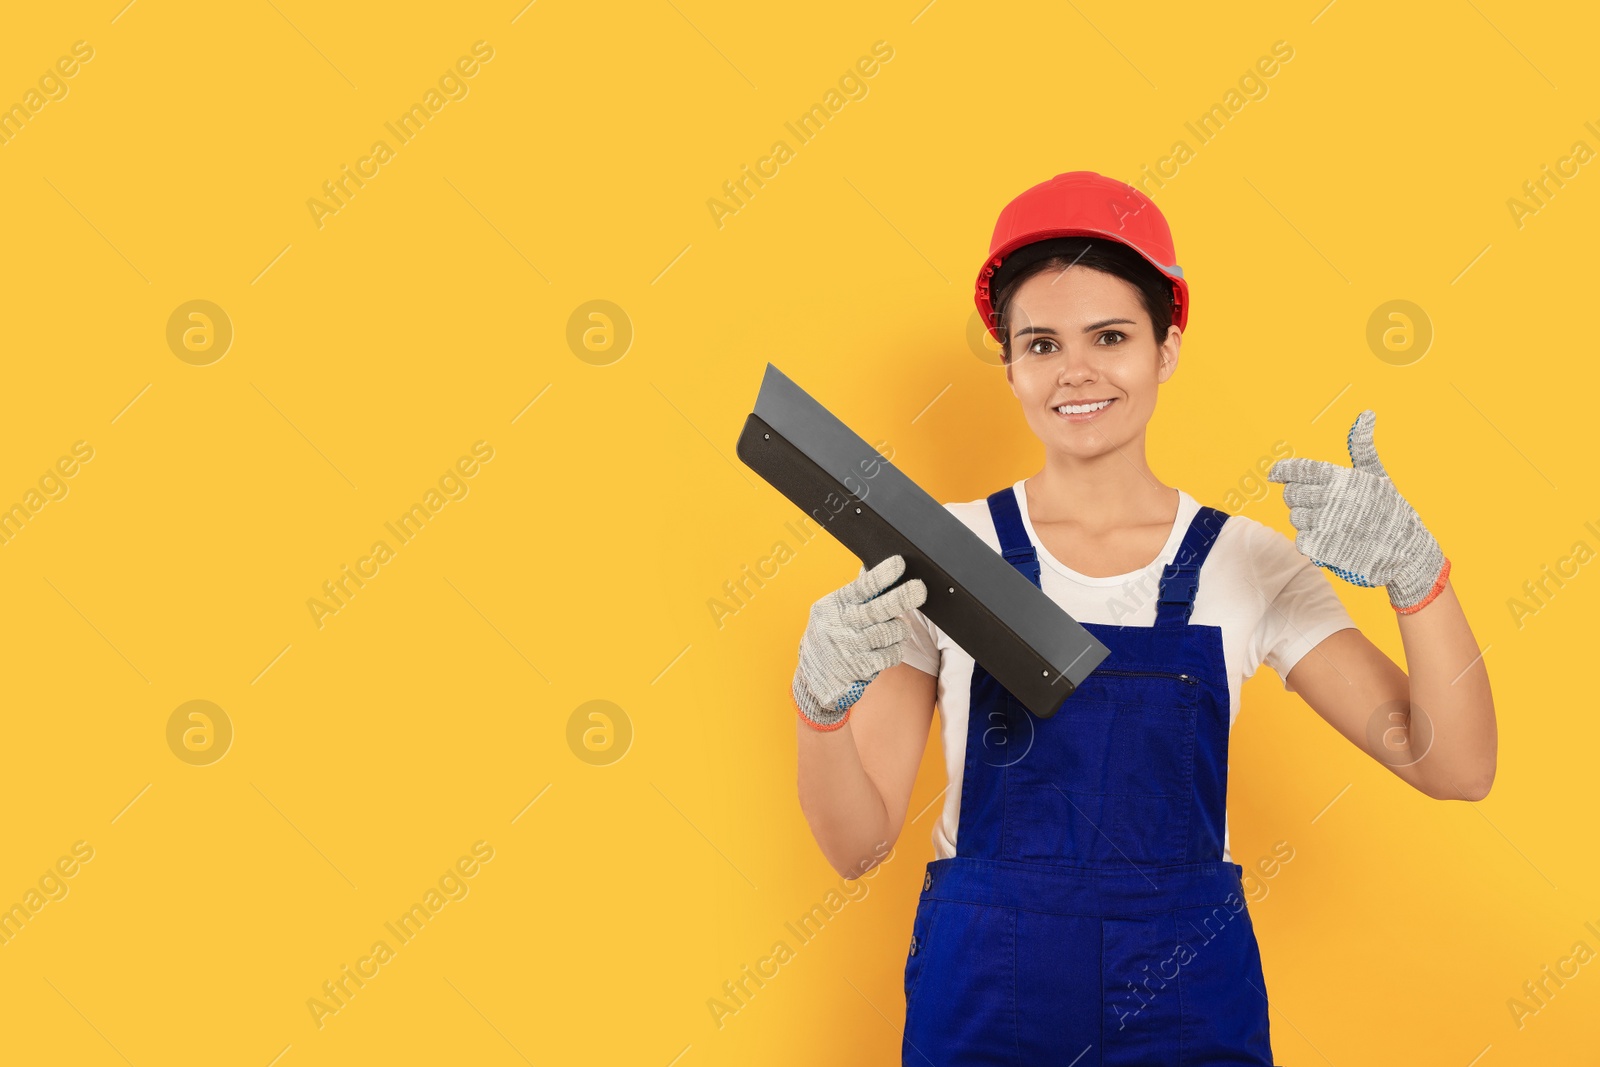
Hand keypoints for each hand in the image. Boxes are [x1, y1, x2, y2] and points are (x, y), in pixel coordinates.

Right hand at [792, 554, 927, 729]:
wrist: (813, 675)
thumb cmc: (829, 634)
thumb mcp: (832, 610)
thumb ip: (855, 594)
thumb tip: (876, 569)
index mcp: (835, 604)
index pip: (862, 587)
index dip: (882, 575)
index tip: (900, 564)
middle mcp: (841, 624)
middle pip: (879, 609)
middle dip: (902, 597)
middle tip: (920, 589)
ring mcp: (850, 647)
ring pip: (890, 632)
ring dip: (899, 629)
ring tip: (896, 628)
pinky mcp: (860, 667)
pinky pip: (891, 654)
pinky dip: (895, 649)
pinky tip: (888, 647)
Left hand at [1266, 410, 1449, 613]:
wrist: (1406, 550)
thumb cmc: (1391, 510)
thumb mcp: (1378, 475)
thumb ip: (1363, 447)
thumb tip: (1366, 414)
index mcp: (1341, 478)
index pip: (1299, 468)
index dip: (1282, 470)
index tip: (1274, 474)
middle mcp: (1331, 498)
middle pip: (1291, 494)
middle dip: (1300, 498)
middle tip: (1319, 503)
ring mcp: (1325, 523)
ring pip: (1295, 518)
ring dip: (1308, 520)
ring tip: (1331, 522)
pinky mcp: (1322, 546)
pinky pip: (1301, 540)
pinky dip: (1311, 541)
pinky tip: (1330, 538)